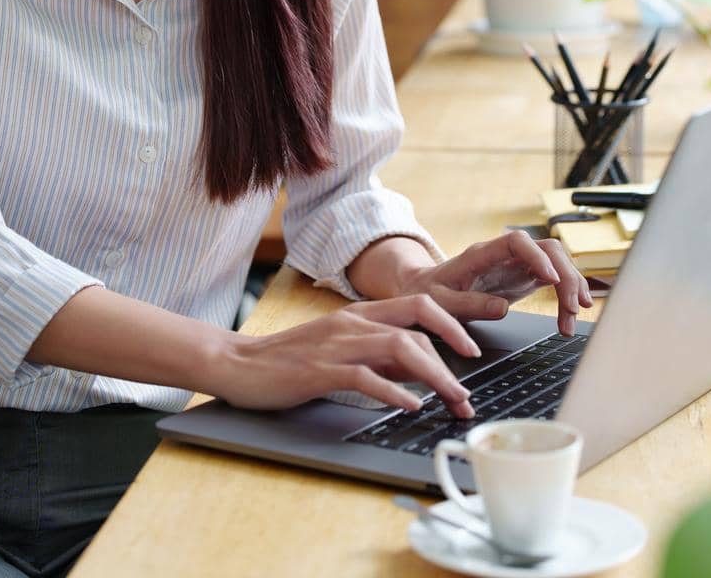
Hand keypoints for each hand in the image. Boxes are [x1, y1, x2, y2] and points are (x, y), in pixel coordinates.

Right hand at [212, 293, 480, 417]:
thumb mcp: (341, 349)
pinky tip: (411, 406)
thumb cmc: (290, 359)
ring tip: (451, 400)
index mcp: (359, 313)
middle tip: (468, 393)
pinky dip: (393, 391)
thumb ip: (377, 353)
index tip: (472, 351)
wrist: (238, 363)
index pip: (418, 305)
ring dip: (433, 375)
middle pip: (416, 327)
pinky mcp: (319, 370)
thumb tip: (418, 368)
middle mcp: (353, 322)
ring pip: (399, 348)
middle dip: (450, 359)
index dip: (451, 324)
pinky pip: (365, 376)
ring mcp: (336, 344)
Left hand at [399, 232, 592, 336]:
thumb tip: (502, 308)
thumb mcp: (440, 303)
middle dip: (565, 275)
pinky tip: (572, 312)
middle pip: (546, 249)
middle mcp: (504, 255)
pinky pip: (553, 279)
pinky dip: (566, 293)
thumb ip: (469, 305)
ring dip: (570, 285)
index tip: (551, 279)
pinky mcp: (524, 278)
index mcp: (481, 254)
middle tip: (573, 308)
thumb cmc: (430, 294)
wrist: (424, 290)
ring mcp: (517, 264)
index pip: (516, 242)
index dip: (537, 256)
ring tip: (574, 317)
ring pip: (555, 261)